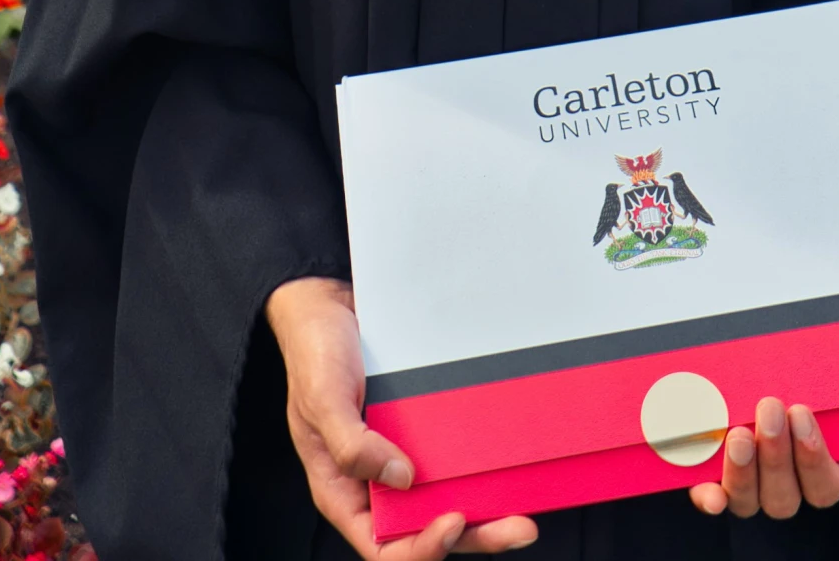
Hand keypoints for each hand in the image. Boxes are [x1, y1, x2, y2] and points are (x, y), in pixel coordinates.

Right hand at [264, 277, 537, 557]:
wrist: (331, 303)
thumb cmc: (315, 352)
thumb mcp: (322, 398)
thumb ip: (351, 444)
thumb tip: (400, 478)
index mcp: (344, 491)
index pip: (383, 546)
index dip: (420, 548)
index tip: (451, 521)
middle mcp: (375, 483)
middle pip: (425, 530)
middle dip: (473, 536)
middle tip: (517, 528)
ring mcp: (400, 456)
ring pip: (444, 500)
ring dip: (484, 511)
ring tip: (523, 513)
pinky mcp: (418, 430)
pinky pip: (450, 460)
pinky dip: (476, 470)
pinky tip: (503, 466)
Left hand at [688, 397, 838, 519]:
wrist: (767, 371)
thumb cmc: (816, 386)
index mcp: (823, 474)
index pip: (824, 488)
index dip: (813, 457)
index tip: (804, 413)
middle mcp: (786, 487)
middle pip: (785, 498)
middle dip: (778, 456)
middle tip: (771, 408)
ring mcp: (750, 486)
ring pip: (749, 502)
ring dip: (743, 473)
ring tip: (739, 433)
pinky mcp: (716, 476)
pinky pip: (711, 498)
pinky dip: (707, 496)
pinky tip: (704, 487)